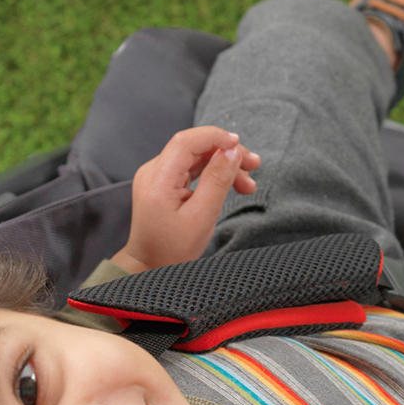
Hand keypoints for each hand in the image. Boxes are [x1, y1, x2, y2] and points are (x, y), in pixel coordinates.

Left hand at [112, 126, 260, 274]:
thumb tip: (232, 152)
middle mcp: (153, 172)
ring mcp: (156, 177)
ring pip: (195, 158)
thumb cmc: (172, 250)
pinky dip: (211, 174)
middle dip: (225, 153)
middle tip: (254, 166)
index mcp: (158, 179)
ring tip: (247, 183)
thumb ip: (217, 181)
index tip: (240, 145)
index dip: (215, 137)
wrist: (149, 267)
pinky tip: (231, 183)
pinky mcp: (162, 184)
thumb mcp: (201, 217)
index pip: (187, 141)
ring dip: (222, 165)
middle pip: (194, 148)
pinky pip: (190, 170)